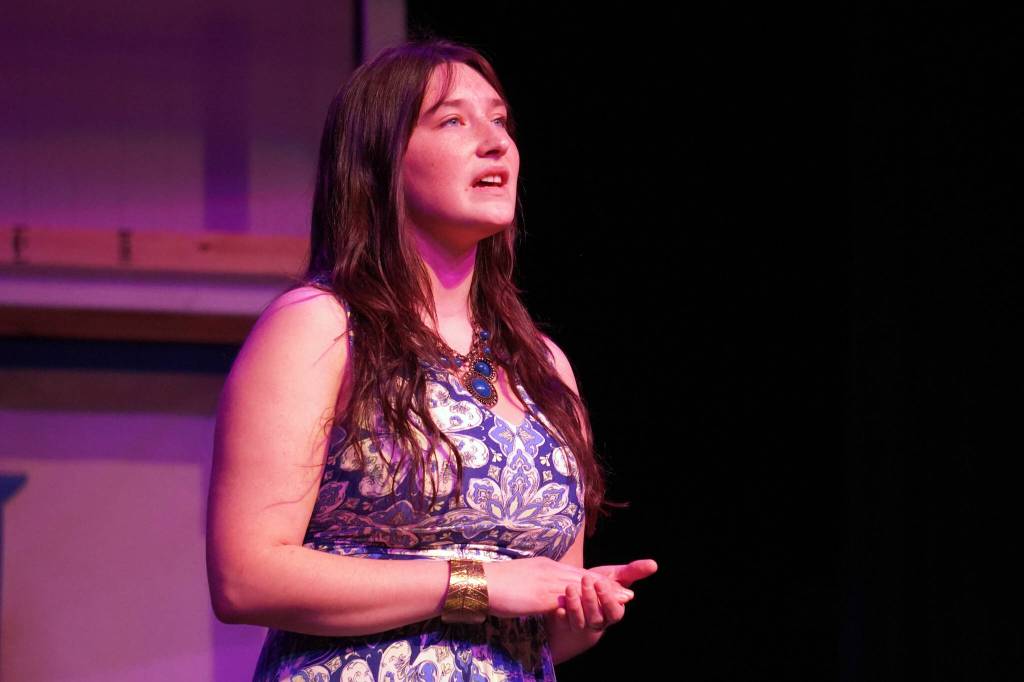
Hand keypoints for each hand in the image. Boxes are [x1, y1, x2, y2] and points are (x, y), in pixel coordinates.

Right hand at [483, 557, 627, 618]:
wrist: (479, 583)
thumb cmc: (494, 584)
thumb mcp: (521, 579)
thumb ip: (535, 582)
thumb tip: (541, 591)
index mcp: (544, 566)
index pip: (575, 573)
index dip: (595, 580)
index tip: (612, 585)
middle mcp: (549, 570)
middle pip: (584, 578)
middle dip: (607, 586)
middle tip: (627, 592)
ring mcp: (547, 581)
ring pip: (582, 588)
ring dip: (604, 594)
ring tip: (623, 599)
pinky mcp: (542, 596)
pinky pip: (569, 601)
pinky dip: (588, 605)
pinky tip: (598, 611)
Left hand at [552, 559, 657, 631]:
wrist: (578, 595)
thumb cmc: (600, 586)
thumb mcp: (616, 577)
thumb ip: (633, 571)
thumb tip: (654, 564)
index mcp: (613, 612)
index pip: (614, 611)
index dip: (608, 599)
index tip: (600, 582)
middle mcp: (598, 622)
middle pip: (596, 617)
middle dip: (591, 599)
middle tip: (585, 579)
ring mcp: (581, 626)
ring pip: (580, 622)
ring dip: (575, 606)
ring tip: (570, 588)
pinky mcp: (564, 625)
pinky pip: (563, 624)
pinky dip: (562, 616)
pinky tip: (558, 606)